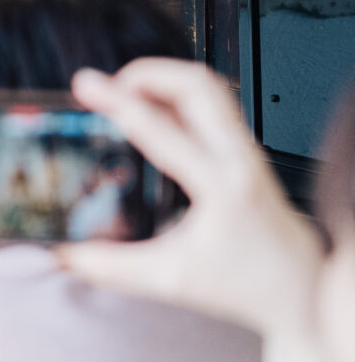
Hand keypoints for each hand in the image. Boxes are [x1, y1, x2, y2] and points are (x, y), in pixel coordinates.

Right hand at [60, 60, 322, 336]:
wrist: (298, 289)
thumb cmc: (247, 285)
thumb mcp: (171, 280)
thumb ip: (110, 268)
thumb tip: (62, 254)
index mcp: (221, 187)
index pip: (162, 129)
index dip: (117, 101)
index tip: (86, 86)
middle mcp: (239, 160)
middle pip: (197, 84)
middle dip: (145, 73)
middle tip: (108, 86)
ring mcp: (246, 151)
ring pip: (209, 86)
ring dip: (163, 78)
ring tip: (126, 91)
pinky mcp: (245, 152)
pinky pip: (212, 103)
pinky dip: (176, 94)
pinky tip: (152, 109)